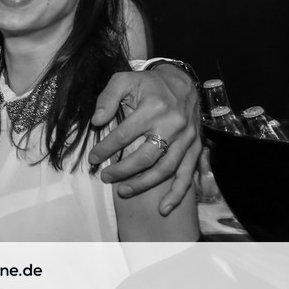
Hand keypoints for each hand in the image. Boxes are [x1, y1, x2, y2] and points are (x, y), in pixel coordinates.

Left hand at [88, 65, 200, 214]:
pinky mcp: (195, 148)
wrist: (182, 83)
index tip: (93, 159)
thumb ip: (107, 98)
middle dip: (122, 170)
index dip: (105, 149)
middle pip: (145, 157)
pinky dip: (177, 194)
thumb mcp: (123, 80)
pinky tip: (164, 208)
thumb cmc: (148, 83)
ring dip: (143, 184)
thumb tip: (97, 121)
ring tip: (123, 191)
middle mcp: (172, 125)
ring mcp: (186, 139)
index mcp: (153, 108)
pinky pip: (187, 175)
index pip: (124, 135)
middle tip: (105, 177)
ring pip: (164, 169)